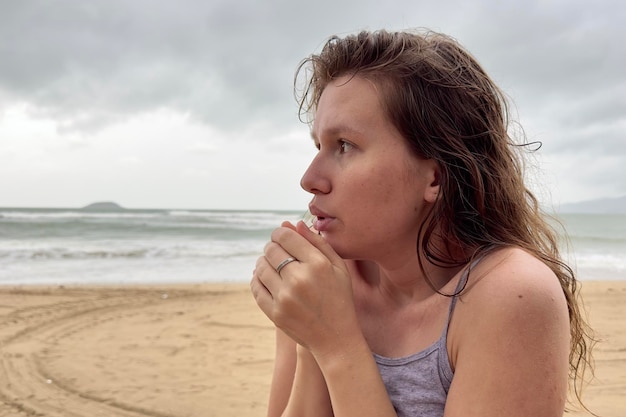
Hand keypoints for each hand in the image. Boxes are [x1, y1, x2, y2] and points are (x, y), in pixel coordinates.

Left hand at [251, 221, 359, 358]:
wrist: (336, 338)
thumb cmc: (340, 298)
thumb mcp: (338, 268)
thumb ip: (318, 243)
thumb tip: (294, 224)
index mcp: (317, 264)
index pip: (285, 236)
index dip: (280, 232)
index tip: (281, 236)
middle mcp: (299, 279)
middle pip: (271, 249)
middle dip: (272, 246)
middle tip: (277, 250)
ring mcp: (284, 297)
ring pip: (260, 266)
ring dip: (264, 262)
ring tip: (272, 264)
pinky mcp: (275, 313)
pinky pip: (256, 286)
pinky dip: (257, 279)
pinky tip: (266, 279)